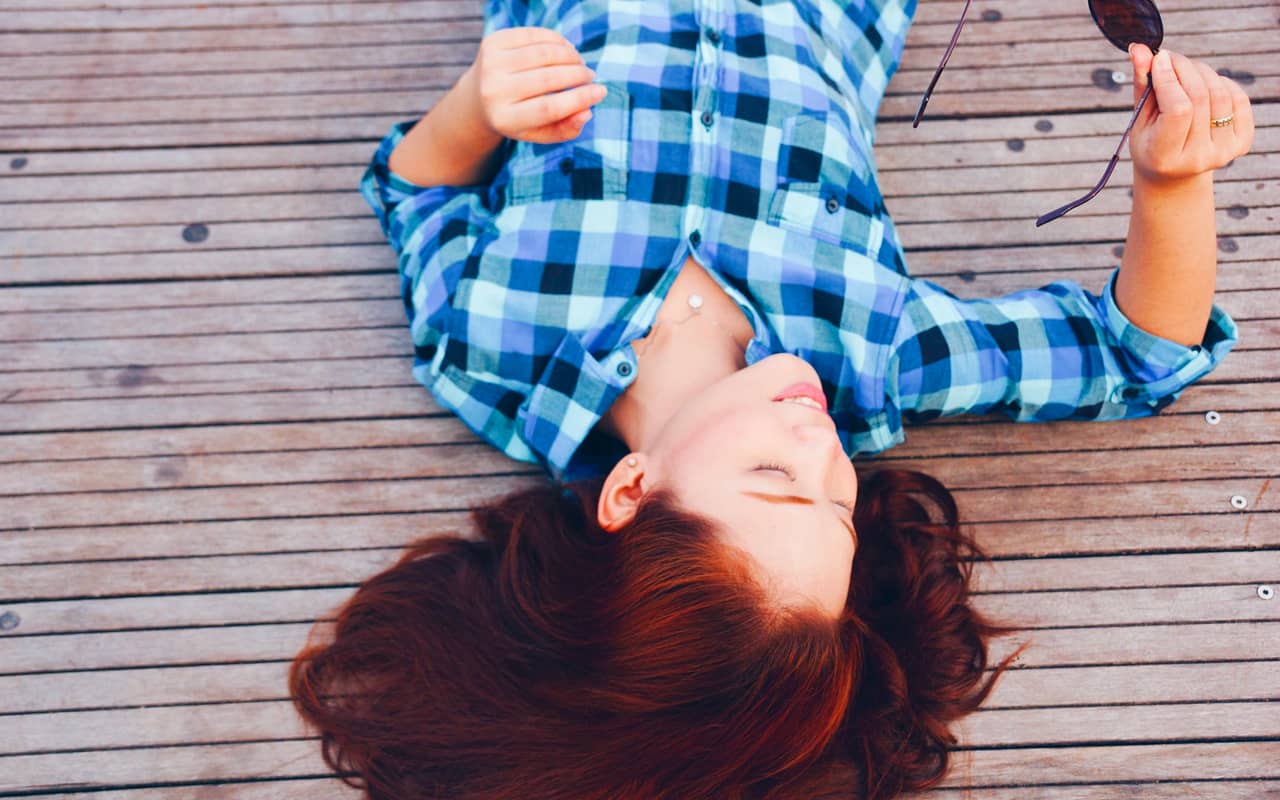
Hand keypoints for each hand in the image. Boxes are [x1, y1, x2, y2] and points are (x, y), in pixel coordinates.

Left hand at [466, 26, 606, 144]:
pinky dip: (557, 41)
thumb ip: (566, 129)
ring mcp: (490, 65)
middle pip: (547, 79)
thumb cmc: (519, 118)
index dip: (580, 99)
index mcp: (505, 119)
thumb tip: (587, 112)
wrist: (478, 98)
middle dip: (578, 75)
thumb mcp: (541, 132)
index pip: (549, 108)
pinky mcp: (492, 43)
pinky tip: (565, 50)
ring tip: (579, 64)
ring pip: (542, 54)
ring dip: (570, 56)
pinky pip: (533, 36)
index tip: (601, 92)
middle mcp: (494, 92)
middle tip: (590, 76)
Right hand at [1127, 45, 1253, 185]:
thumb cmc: (1150, 142)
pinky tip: (1207, 84)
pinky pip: (1238, 99)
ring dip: (1202, 72)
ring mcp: (1222, 152)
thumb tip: (1140, 49)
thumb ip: (1143, 84)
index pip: (1178, 110)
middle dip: (1184, 68)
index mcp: (1164, 156)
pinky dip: (1223, 83)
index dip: (1170, 79)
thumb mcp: (1139, 118)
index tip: (1159, 60)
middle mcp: (1197, 158)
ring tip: (1186, 70)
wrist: (1173, 174)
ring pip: (1220, 94)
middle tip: (1170, 57)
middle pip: (1200, 97)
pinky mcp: (1241, 143)